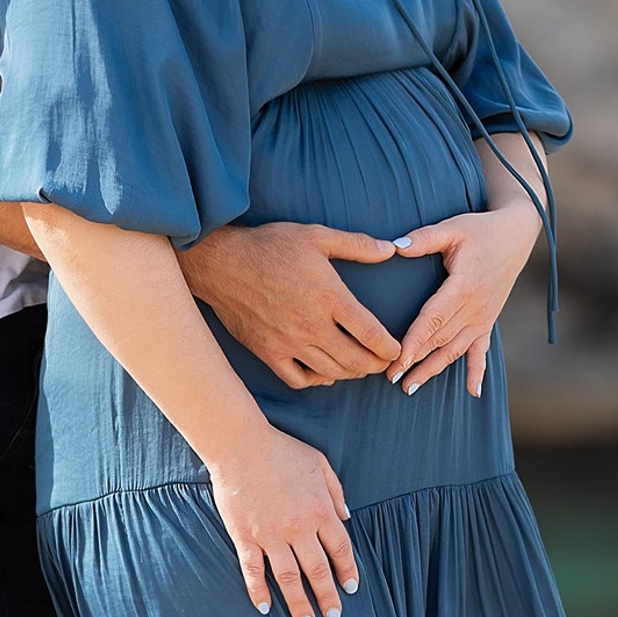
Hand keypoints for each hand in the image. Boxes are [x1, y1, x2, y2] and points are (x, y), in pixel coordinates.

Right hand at [181, 221, 404, 388]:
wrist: (221, 262)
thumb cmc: (269, 246)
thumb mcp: (316, 236)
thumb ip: (357, 245)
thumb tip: (391, 249)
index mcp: (329, 298)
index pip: (372, 335)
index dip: (390, 348)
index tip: (396, 349)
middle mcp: (311, 326)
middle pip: (356, 360)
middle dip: (376, 365)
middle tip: (383, 363)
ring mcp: (288, 343)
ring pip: (330, 373)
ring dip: (351, 374)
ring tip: (359, 367)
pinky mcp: (268, 352)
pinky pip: (298, 379)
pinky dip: (316, 380)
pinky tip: (323, 373)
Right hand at [203, 423, 358, 616]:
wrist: (240, 444)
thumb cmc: (281, 450)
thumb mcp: (320, 464)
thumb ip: (336, 491)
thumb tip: (347, 516)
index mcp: (320, 509)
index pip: (340, 548)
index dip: (348, 570)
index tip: (351, 589)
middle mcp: (298, 527)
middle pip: (318, 570)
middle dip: (328, 596)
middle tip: (334, 616)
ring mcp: (270, 534)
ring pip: (289, 577)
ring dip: (299, 603)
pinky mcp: (245, 536)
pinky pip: (253, 569)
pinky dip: (258, 590)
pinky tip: (265, 607)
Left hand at [387, 203, 538, 397]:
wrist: (516, 235)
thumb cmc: (480, 230)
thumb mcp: (453, 228)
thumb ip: (424, 238)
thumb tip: (394, 246)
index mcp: (464, 286)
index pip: (434, 318)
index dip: (415, 340)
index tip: (398, 359)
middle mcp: (475, 308)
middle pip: (440, 340)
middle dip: (416, 361)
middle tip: (391, 379)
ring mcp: (484, 317)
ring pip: (455, 350)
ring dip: (433, 370)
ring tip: (410, 389)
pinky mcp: (489, 321)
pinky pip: (483, 351)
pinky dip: (478, 372)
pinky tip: (473, 393)